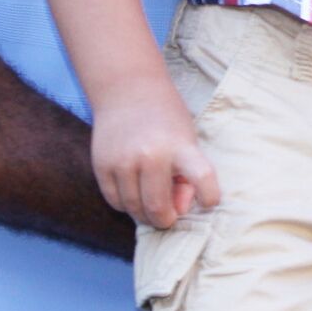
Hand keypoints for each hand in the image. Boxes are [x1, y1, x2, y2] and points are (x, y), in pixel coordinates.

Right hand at [91, 89, 217, 228]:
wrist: (127, 91)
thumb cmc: (165, 119)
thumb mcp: (187, 140)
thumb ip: (187, 176)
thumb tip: (178, 210)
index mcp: (180, 146)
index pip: (202, 177)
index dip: (210, 197)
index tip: (209, 202)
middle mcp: (150, 155)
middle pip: (157, 206)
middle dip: (166, 220)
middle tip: (169, 217)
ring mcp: (123, 161)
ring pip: (134, 208)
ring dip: (145, 215)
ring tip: (151, 207)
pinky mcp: (102, 166)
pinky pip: (115, 201)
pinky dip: (126, 205)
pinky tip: (134, 196)